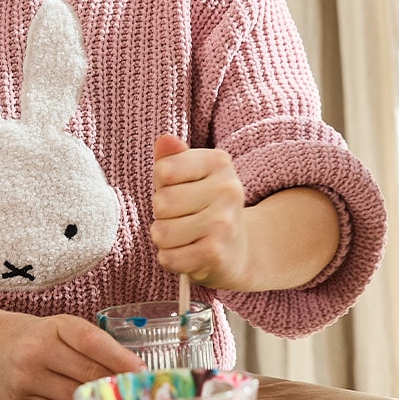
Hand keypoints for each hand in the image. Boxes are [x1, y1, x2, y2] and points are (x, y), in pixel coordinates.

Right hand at [0, 308, 140, 399]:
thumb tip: (129, 372)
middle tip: (138, 396)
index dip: (121, 358)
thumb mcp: (58, 330)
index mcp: (56, 326)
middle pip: (87, 372)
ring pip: (73, 395)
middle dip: (115, 385)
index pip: (93, 342)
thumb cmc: (32, 337)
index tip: (142, 372)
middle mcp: (39, 351)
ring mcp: (27, 379)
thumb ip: (88, 347)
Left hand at [151, 133, 250, 287]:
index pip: (163, 170)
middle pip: (161, 202)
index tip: (181, 192)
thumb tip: (165, 140)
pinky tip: (189, 254)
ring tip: (187, 237)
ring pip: (161, 232)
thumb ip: (171, 158)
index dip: (162, 186)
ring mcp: (224, 223)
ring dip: (166, 239)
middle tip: (184, 219)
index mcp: (220, 162)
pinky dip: (171, 259)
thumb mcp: (187, 178)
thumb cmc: (203, 208)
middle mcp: (228, 189)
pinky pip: (169, 257)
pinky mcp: (216, 253)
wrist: (237, 251)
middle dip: (163, 215)